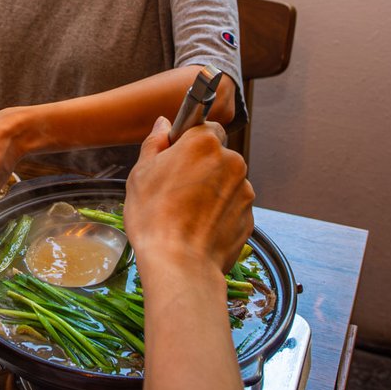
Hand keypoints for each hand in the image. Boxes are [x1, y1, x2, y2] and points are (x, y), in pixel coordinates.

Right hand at [124, 117, 254, 274]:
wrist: (180, 265)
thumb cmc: (154, 218)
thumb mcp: (141, 174)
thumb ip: (155, 143)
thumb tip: (163, 124)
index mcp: (203, 143)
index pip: (204, 127)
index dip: (189, 142)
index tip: (176, 157)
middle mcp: (231, 161)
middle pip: (217, 155)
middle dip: (201, 167)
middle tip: (175, 189)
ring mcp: (244, 190)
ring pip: (225, 182)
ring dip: (211, 191)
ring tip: (186, 214)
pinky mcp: (249, 216)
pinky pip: (232, 207)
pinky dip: (219, 213)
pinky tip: (198, 227)